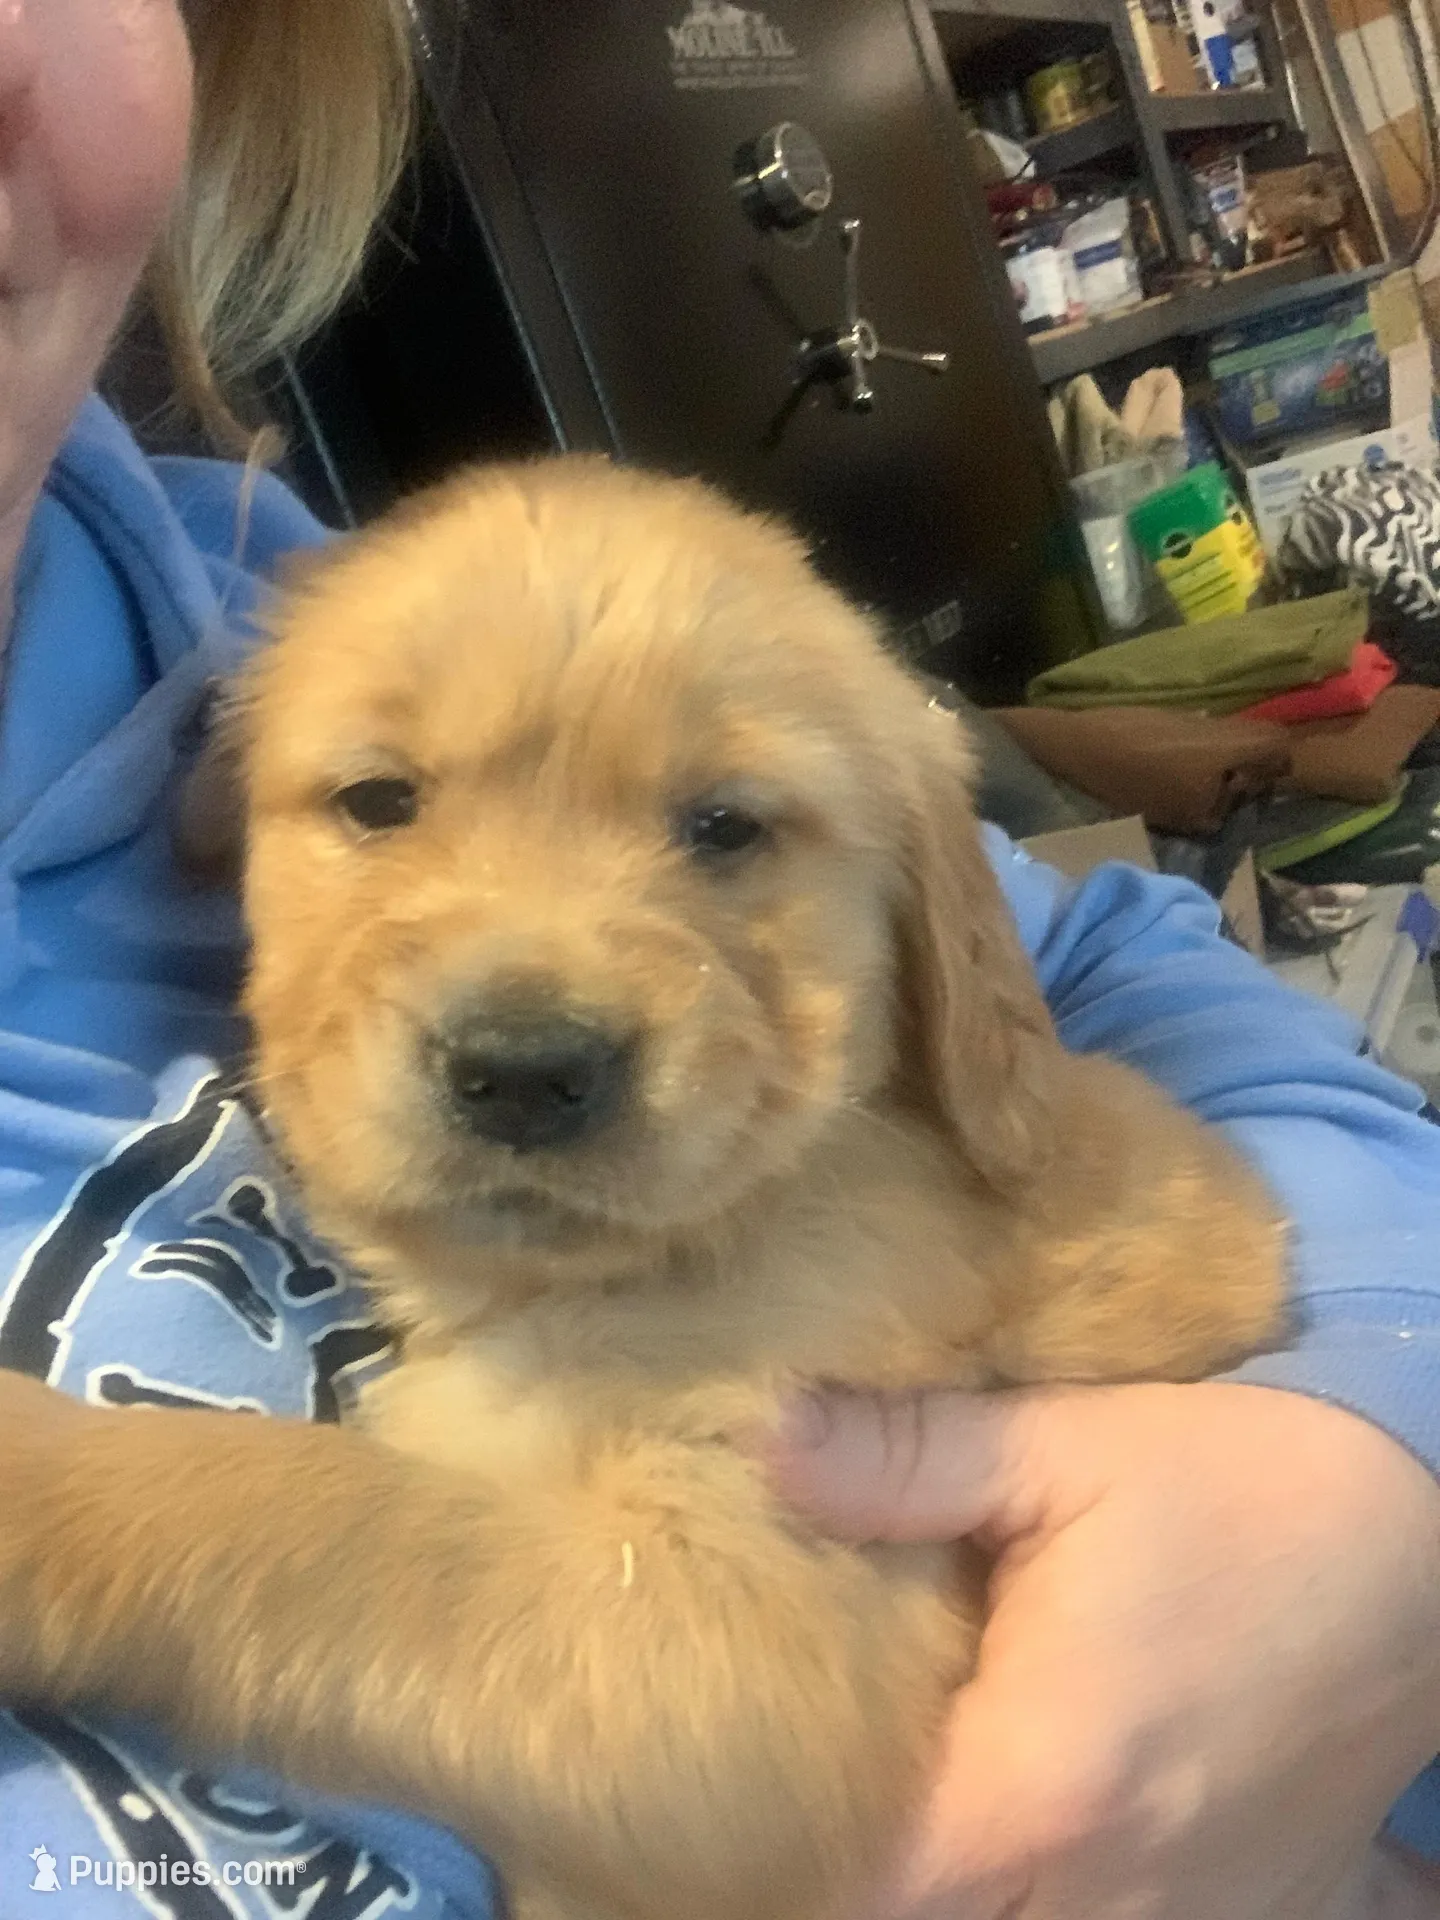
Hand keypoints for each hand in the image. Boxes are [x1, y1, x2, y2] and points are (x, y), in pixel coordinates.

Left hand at [768, 1381, 1439, 1919]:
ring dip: (958, 1886)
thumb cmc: (1244, 1486)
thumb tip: (765, 1437)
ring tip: (918, 1803)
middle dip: (855, 1875)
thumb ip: (905, 1456)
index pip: (854, 1893)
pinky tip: (1041, 1839)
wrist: (1428, 1534)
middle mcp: (1105, 1893)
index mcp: (1034, 1789)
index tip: (726, 1790)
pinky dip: (1067, 1902)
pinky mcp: (1248, 1913)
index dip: (773, 1856)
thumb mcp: (1068, 1447)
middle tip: (805, 1789)